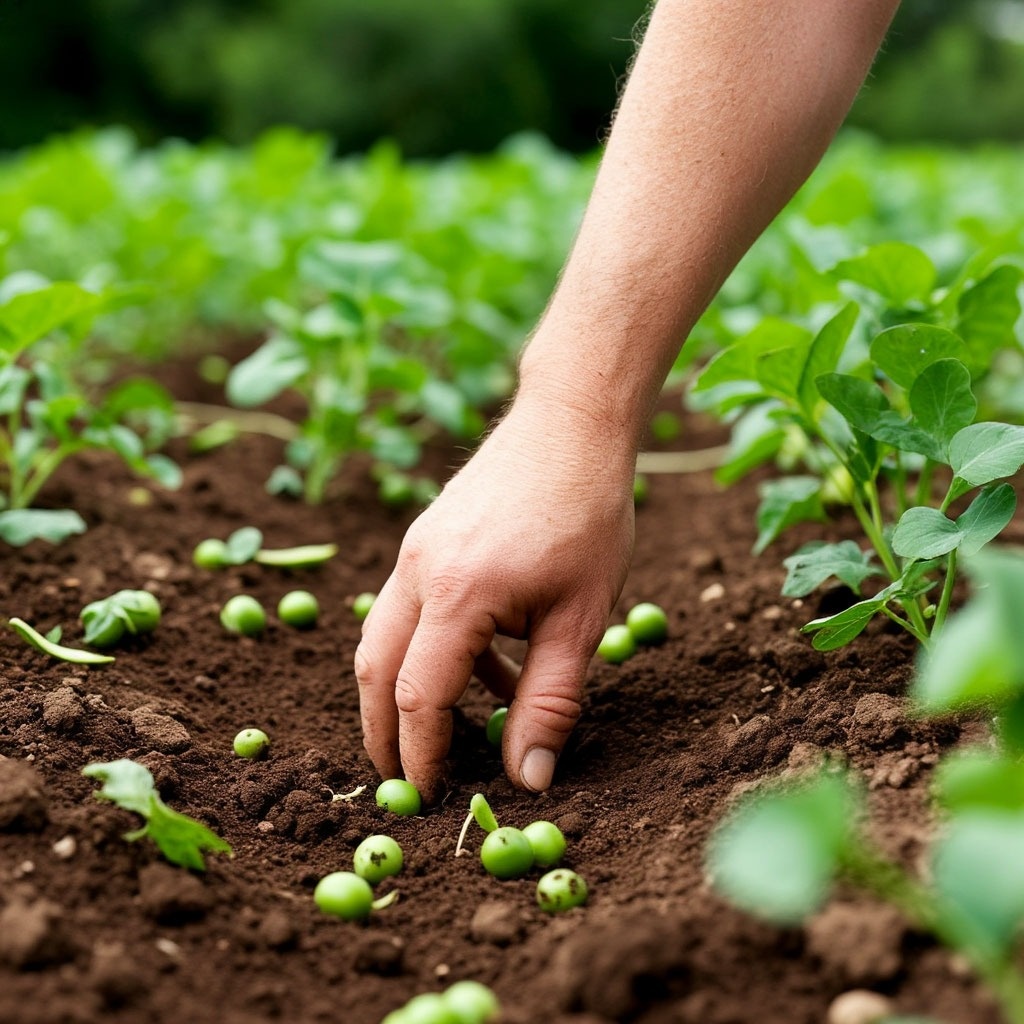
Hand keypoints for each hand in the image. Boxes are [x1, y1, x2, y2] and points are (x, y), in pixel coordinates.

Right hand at [354, 389, 635, 800]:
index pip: (417, 697)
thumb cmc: (587, 516)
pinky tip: (488, 665)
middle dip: (383, 731)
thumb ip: (551, 702)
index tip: (430, 798)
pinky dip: (430, 648)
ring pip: (384, 636)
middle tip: (405, 778)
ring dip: (405, 689)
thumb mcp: (581, 617)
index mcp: (457, 594)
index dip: (420, 756)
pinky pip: (410, 607)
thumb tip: (528, 779)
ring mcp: (415, 550)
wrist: (571, 424)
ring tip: (451, 729)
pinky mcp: (425, 539)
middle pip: (374, 668)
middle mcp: (418, 571)